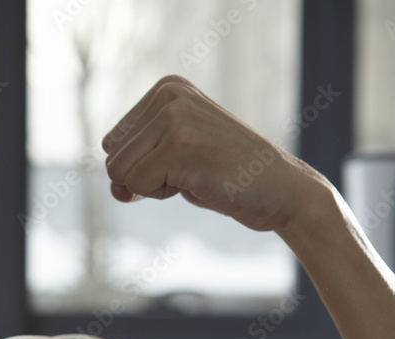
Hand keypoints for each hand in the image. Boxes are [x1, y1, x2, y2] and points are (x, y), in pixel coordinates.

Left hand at [102, 75, 330, 232]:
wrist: (282, 191)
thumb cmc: (227, 176)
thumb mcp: (173, 159)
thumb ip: (135, 165)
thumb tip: (114, 188)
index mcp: (166, 88)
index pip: (112, 143)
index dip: (142, 164)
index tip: (185, 159)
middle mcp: (167, 95)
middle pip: (111, 157)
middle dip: (144, 176)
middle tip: (193, 169)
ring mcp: (173, 118)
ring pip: (118, 173)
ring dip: (153, 187)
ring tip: (196, 174)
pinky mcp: (178, 147)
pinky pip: (134, 186)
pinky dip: (161, 195)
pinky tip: (199, 182)